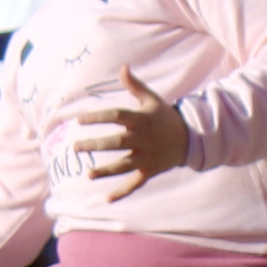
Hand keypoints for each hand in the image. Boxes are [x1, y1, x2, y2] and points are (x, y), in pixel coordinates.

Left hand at [66, 76, 186, 191]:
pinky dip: (123, 192)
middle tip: (76, 147)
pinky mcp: (150, 170)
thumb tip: (122, 67)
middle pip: (116, 143)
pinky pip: (135, 183)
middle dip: (96, 145)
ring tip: (88, 174)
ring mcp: (147, 156)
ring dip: (106, 171)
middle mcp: (143, 139)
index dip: (98, 117)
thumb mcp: (151, 99)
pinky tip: (107, 199)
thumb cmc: (164, 116)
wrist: (191, 137)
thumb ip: (134, 86)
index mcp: (141, 120)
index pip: (116, 116)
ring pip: (123, 165)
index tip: (79, 120)